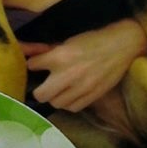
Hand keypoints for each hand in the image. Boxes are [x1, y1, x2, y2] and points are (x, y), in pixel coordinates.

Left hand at [22, 18, 146, 111]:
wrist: (122, 45)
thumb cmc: (93, 40)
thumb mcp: (68, 41)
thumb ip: (46, 49)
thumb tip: (24, 49)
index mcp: (60, 56)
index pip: (33, 65)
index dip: (35, 63)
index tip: (38, 63)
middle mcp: (68, 74)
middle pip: (41, 94)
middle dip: (40, 89)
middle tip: (46, 83)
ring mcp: (81, 88)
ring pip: (56, 103)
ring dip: (55, 96)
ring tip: (61, 88)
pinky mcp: (92, 96)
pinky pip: (72, 107)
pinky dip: (69, 102)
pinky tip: (72, 93)